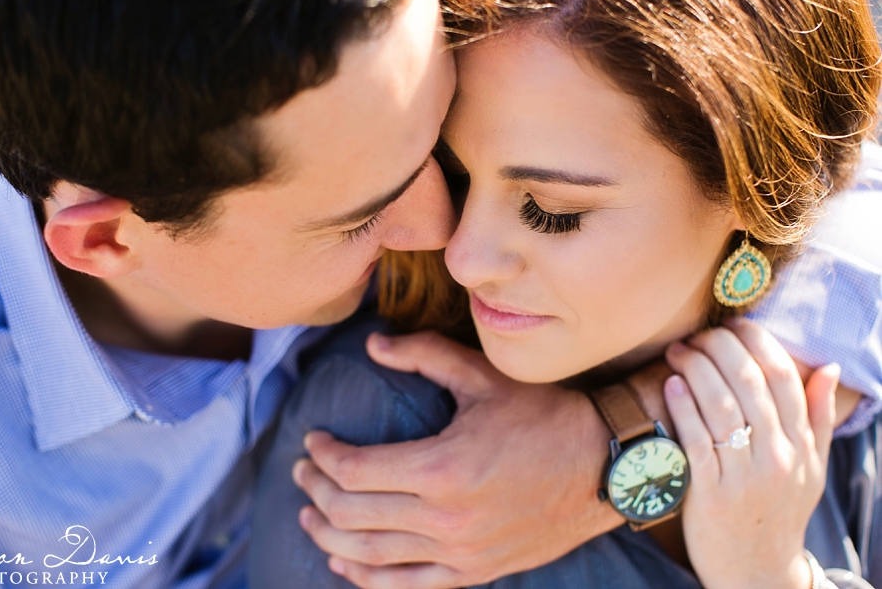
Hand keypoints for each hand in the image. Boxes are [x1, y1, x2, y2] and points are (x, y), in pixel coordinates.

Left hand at [292, 330, 620, 588]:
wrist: (606, 465)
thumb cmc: (545, 414)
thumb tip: (373, 344)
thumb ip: (424, 354)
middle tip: (302, 471)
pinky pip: (407, 586)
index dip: (322, 455)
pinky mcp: (475, 572)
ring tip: (308, 517)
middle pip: (352, 515)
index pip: (355, 470)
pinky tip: (344, 564)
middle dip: (316, 491)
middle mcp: (446, 519)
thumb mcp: (484, 376)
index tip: (313, 439)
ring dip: (328, 538)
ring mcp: (460, 553)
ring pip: (370, 556)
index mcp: (443, 468)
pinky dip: (367, 579)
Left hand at [664, 318, 837, 588]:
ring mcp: (744, 476)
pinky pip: (696, 441)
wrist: (757, 571)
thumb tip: (828, 367)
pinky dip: (684, 407)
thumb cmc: (779, 510)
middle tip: (696, 334)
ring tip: (678, 351)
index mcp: (801, 445)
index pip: (783, 378)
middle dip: (719, 347)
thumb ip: (816, 416)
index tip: (734, 325)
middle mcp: (777, 457)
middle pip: (749, 383)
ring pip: (721, 406)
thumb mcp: (810, 467)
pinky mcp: (712, 493)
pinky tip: (672, 384)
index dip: (757, 342)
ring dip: (696, 369)